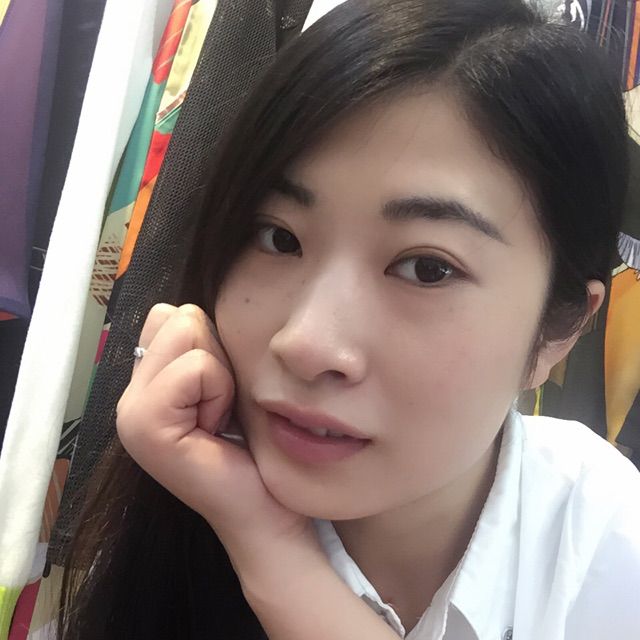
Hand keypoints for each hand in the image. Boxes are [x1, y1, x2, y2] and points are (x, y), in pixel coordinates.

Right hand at [116, 303, 317, 569]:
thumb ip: (201, 345)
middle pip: (180, 316)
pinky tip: (216, 427)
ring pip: (188, 333)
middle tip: (220, 406)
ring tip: (219, 416)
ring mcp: (131, 411)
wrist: (264, 505)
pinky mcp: (145, 425)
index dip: (211, 345)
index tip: (219, 393)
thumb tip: (191, 313)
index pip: (171, 313)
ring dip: (219, 374)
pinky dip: (218, 391)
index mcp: (147, 381)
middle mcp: (130, 394)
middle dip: (215, 355)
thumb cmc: (252, 442)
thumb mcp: (225, 380)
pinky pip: (195, 368)